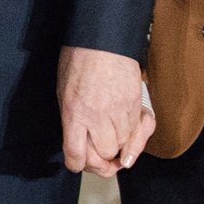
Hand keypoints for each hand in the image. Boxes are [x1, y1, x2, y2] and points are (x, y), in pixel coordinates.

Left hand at [57, 46, 155, 175]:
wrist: (103, 39)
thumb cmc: (79, 60)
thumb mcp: (64, 91)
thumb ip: (71, 119)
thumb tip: (77, 140)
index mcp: (75, 113)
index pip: (76, 155)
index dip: (77, 164)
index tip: (77, 163)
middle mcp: (98, 116)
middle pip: (104, 155)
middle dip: (101, 159)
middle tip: (98, 156)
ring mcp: (120, 111)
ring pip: (124, 146)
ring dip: (119, 149)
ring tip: (113, 145)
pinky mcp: (137, 104)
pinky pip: (139, 131)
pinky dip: (134, 137)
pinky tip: (128, 136)